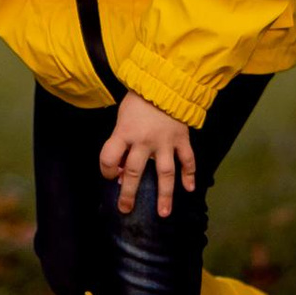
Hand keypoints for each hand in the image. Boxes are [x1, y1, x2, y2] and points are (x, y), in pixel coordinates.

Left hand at [100, 90, 197, 220]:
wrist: (164, 80)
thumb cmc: (138, 100)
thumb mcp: (123, 118)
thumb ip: (121, 142)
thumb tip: (121, 171)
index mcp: (125, 132)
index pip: (108, 157)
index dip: (106, 170)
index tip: (109, 176)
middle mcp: (144, 140)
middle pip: (133, 172)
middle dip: (128, 193)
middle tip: (126, 209)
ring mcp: (165, 141)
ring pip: (164, 173)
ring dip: (164, 195)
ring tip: (164, 213)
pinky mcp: (181, 138)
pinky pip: (187, 160)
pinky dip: (190, 175)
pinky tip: (189, 189)